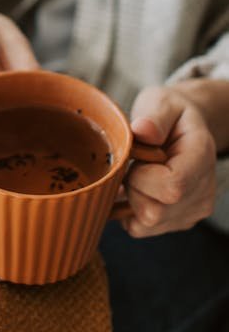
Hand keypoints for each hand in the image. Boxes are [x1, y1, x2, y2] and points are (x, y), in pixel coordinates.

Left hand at [122, 84, 217, 237]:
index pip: (173, 187)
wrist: (183, 129)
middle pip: (155, 211)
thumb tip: (143, 130)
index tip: (138, 155)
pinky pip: (141, 229)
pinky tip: (134, 187)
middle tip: (133, 163)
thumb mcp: (162, 102)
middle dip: (132, 187)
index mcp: (201, 157)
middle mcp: (203, 190)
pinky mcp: (177, 221)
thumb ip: (154, 116)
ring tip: (136, 173)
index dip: (142, 176)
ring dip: (129, 199)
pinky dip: (128, 210)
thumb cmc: (170, 114)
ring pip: (146, 224)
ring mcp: (192, 211)